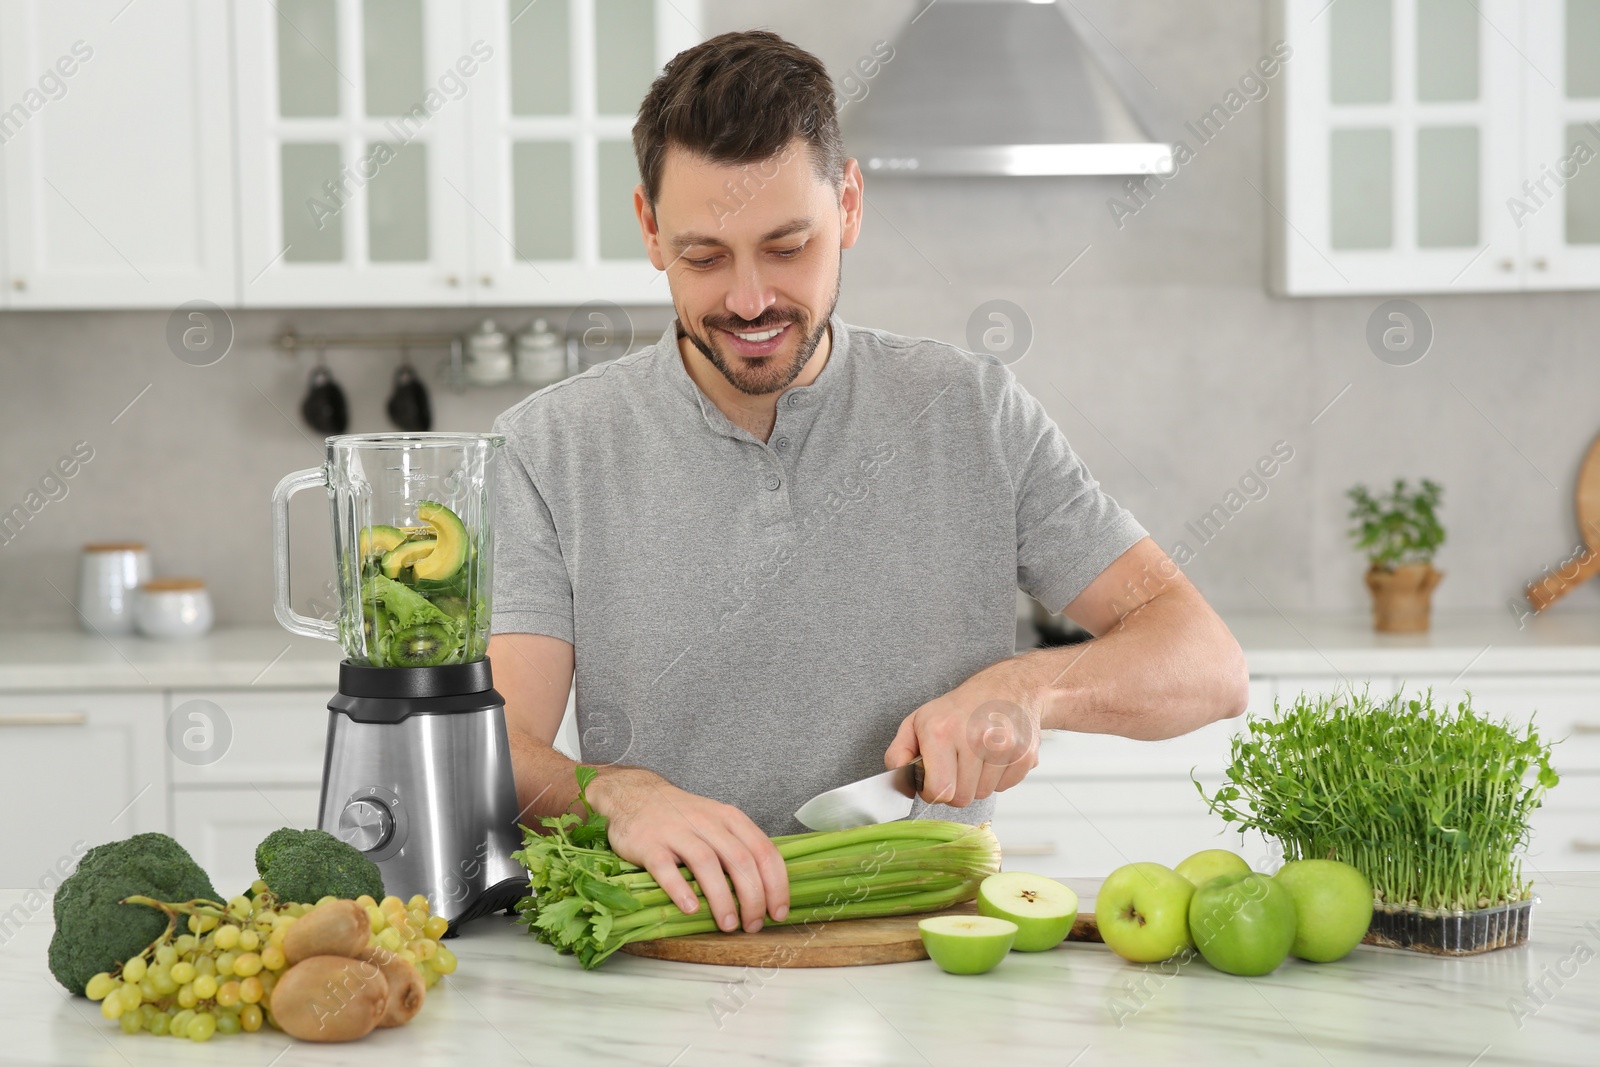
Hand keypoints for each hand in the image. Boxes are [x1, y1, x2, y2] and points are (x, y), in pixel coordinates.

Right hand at [587, 767, 789, 933]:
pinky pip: (666, 868)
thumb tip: (765, 892)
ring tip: (728, 925)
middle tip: (753, 925)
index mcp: (730, 818)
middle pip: (740, 859)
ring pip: (707, 863)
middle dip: (752, 897)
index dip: (776, 884)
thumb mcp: (718, 822)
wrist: (636, 794)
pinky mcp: (649, 844)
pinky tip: (691, 909)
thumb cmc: (683, 817)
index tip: (778, 912)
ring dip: (722, 898)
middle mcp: (707, 821)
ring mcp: (677, 831)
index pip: (764, 850)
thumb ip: (739, 848)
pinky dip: (681, 889)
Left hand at [883, 661, 1041, 807]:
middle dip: (955, 788)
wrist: (1008, 687)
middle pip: (961, 798)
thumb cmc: (959, 708)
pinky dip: (998, 778)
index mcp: (942, 731)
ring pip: (983, 795)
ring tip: (976, 756)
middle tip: (956, 765)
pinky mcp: (1025, 755)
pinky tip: (994, 756)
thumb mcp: (918, 721)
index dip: (933, 792)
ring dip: (977, 783)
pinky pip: (1005, 788)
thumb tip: (896, 780)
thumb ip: (898, 753)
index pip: (938, 791)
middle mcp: (974, 738)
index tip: (934, 780)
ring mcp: (1003, 747)